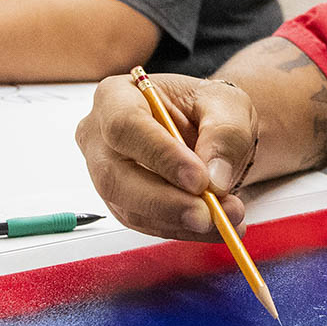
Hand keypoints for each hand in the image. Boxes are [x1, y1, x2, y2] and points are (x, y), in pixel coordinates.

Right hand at [75, 74, 258, 242]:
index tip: (199, 178)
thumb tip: (215, 179)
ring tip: (225, 218)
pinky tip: (213, 226)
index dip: (160, 155)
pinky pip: (146, 225)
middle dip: (165, 201)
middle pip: (115, 176)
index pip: (125, 126)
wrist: (208, 128)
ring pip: (130, 208)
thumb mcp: (227, 104)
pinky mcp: (122, 203)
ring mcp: (106, 173)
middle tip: (208, 213)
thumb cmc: (207, 106)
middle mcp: (99, 136)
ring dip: (180, 220)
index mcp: (116, 96)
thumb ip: (224, 135)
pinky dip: (183, 229)